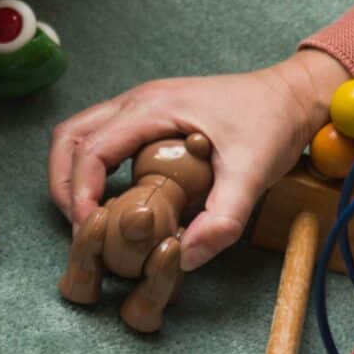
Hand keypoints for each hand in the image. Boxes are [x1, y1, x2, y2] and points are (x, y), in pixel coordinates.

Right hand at [48, 47, 350, 270]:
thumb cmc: (271, 124)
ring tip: (88, 220)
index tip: (88, 232)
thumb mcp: (254, 174)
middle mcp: (137, 102)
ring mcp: (140, 107)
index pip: (92, 149)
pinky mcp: (149, 118)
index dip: (80, 193)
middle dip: (63, 184)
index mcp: (152, 107)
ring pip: (81, 136)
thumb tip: (183, 258)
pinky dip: (93, 170)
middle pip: (71, 137)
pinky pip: (102, 140)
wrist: (291, 96)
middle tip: (78, 229)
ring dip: (74, 176)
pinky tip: (114, 203)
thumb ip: (222, 219)